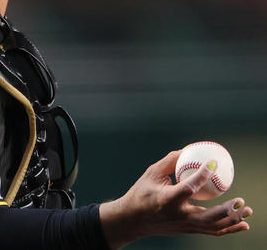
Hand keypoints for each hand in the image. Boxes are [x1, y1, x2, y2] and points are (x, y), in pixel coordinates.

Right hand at [98, 150, 252, 248]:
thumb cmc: (142, 193)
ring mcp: (186, 226)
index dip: (202, 175)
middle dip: (227, 210)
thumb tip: (187, 149)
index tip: (213, 163)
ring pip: (214, 227)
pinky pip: (213, 231)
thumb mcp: (151, 173)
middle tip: (240, 199)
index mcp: (167, 200)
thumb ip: (169, 162)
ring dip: (233, 219)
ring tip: (246, 209)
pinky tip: (243, 224)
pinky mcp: (190, 230)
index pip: (189, 187)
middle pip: (209, 217)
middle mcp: (179, 216)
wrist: (134, 219)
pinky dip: (229, 228)